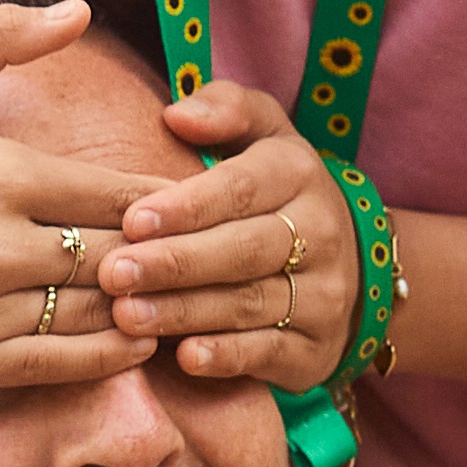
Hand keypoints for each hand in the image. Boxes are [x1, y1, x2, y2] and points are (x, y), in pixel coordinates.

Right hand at [0, 0, 197, 393]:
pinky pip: (53, 367)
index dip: (164, 203)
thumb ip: (1, 34)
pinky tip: (134, 343)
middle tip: (203, 260)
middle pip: (118, 259)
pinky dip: (105, 358)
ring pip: (93, 316)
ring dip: (144, 310)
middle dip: (164, 260)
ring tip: (181, 302)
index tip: (192, 205)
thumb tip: (80, 10)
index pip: (119, 195)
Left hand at [99, 79, 356, 390]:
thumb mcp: (264, 136)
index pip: (241, 188)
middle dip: (176, 263)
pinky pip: (272, 353)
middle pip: (244, 250)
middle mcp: (321, 234)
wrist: (353, 266)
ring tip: (127, 315)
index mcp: (298, 174)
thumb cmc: (276, 192)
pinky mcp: (317, 348)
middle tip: (113, 273)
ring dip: (186, 312)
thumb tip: (176, 113)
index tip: (132, 220)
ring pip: (251, 304)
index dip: (187, 206)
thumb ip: (225, 109)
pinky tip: (185, 357)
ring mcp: (324, 295)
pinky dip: (229, 357)